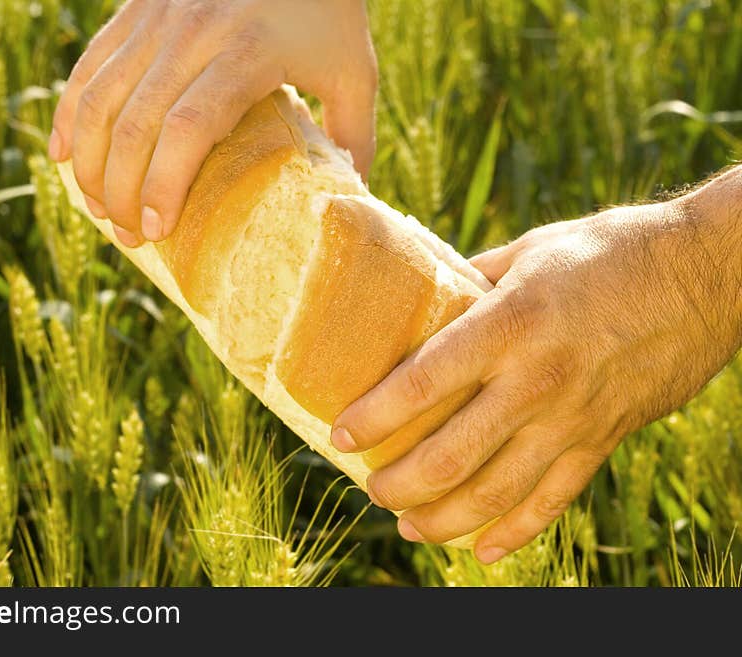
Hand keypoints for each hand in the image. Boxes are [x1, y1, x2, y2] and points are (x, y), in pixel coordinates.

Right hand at [49, 0, 376, 246]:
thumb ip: (353, 134)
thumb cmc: (328, 7)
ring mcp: (157, 18)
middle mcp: (192, 34)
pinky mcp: (137, 9)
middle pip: (136, 122)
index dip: (164, 184)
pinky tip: (62, 154)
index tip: (160, 230)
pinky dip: (70, 111)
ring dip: (89, 160)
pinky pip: (90, 64)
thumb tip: (348, 196)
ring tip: (96, 208)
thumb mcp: (354, 70)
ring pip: (101, 96)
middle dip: (122, 188)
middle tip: (128, 236)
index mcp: (248, 54)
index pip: (189, 127)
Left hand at [331, 168, 741, 562]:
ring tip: (408, 526)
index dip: (375, 417)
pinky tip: (483, 549)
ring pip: (495, 492)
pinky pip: (553, 500)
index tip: (340, 437)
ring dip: (443, 520)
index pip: (422, 383)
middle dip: (398, 483)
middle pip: (450, 455)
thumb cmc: (610, 251)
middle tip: (370, 490)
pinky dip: (515, 531)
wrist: (707, 272)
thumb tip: (423, 295)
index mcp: (509, 323)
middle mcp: (537, 380)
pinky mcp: (605, 439)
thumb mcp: (530, 250)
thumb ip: (471, 279)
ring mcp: (573, 418)